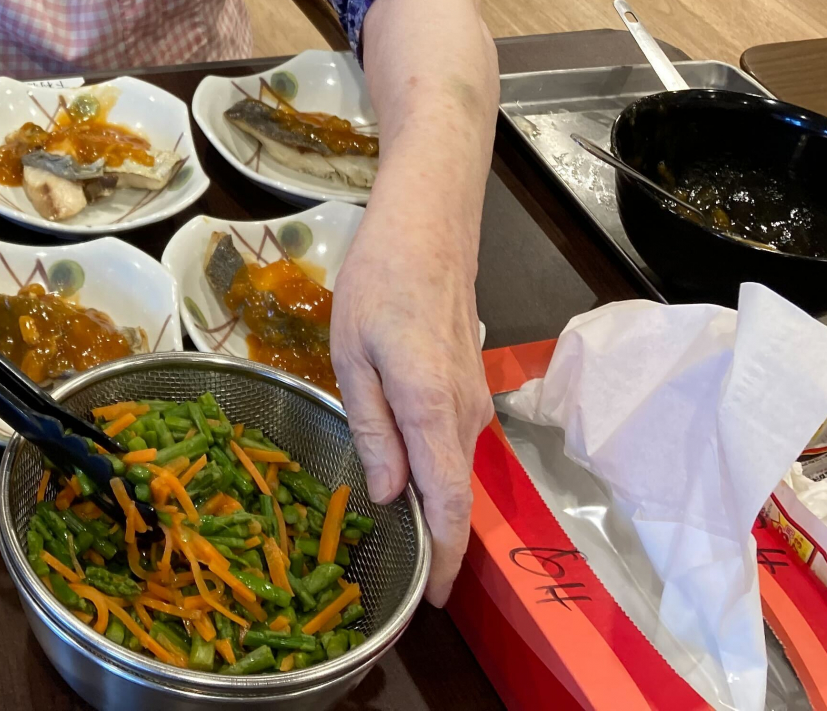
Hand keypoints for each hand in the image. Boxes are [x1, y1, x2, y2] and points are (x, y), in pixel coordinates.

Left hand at [328, 213, 490, 605]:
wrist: (429, 227)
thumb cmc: (379, 282)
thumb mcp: (352, 357)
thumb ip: (372, 430)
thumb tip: (389, 497)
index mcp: (432, 409)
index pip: (450, 504)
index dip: (446, 559)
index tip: (432, 600)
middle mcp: (465, 414)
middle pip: (454, 494)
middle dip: (431, 539)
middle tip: (390, 570)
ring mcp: (474, 400)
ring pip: (452, 468)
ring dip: (428, 500)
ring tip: (386, 527)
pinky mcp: (470, 387)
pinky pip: (452, 442)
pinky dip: (432, 466)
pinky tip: (398, 468)